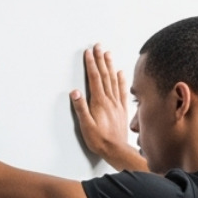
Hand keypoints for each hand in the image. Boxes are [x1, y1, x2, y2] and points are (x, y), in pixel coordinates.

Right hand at [70, 44, 134, 164]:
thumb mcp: (86, 126)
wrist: (117, 150)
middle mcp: (109, 100)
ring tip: (108, 54)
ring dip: (110, 66)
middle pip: (104, 75)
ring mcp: (117, 104)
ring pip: (113, 80)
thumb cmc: (100, 140)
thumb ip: (80, 108)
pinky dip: (121, 80)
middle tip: (98, 46)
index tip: (88, 53)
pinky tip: (120, 73)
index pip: (94, 78)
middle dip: (100, 59)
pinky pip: (122, 91)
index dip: (91, 64)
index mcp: (99, 102)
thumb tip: (75, 92)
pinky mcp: (122, 109)